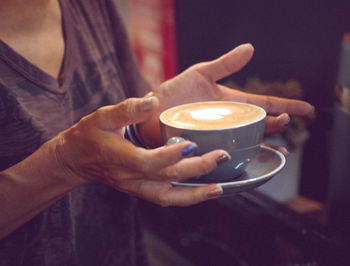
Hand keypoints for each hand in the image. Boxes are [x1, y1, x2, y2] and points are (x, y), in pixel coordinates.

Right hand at [55, 96, 227, 205]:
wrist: (76, 159)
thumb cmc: (89, 135)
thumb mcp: (103, 116)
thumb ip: (128, 109)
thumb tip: (153, 101)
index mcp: (119, 157)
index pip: (147, 162)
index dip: (169, 155)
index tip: (191, 144)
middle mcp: (129, 177)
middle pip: (165, 179)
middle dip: (195, 170)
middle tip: (221, 156)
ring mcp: (136, 187)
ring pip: (168, 198)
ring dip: (195, 195)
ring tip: (219, 188)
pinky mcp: (141, 190)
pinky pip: (166, 199)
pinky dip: (186, 198)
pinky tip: (204, 191)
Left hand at [139, 43, 313, 147]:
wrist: (149, 111)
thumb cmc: (173, 92)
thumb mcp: (200, 74)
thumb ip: (224, 64)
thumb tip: (250, 48)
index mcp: (229, 104)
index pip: (263, 104)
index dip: (285, 106)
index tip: (306, 109)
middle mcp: (227, 123)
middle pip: (259, 125)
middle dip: (276, 125)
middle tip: (286, 122)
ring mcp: (218, 137)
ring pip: (248, 144)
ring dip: (264, 146)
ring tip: (278, 149)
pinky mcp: (206, 149)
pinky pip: (227, 157)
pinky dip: (239, 161)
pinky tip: (247, 164)